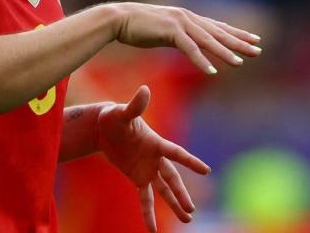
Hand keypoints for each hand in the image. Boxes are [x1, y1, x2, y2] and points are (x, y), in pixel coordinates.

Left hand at [97, 85, 209, 231]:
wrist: (104, 128)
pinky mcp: (138, 177)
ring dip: (175, 204)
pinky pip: (146, 198)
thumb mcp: (121, 112)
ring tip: (187, 218)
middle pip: (172, 178)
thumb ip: (135, 105)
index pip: (175, 153)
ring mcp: (148, 169)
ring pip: (165, 190)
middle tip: (191, 208)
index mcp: (156, 142)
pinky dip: (148, 213)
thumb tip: (144, 90)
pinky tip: (152, 229)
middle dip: (181, 193)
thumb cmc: (114, 117)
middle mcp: (156, 158)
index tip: (206, 170)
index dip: (190, 161)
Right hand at [114, 4, 260, 73]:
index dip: (236, 33)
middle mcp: (187, 18)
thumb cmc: (137, 26)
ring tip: (240, 62)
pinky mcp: (170, 31)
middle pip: (218, 32)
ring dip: (224, 52)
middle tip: (258, 49)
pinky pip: (189, 48)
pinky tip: (211, 71)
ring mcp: (179, 23)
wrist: (117, 19)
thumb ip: (176, 36)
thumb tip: (185, 43)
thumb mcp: (162, 31)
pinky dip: (201, 60)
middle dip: (239, 41)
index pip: (217, 27)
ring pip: (208, 40)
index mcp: (187, 18)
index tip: (253, 39)